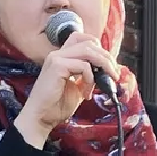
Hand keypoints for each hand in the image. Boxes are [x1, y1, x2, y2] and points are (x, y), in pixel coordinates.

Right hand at [12, 31, 121, 147]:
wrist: (42, 117)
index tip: (108, 64)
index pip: (82, 38)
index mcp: (62, 56)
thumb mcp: (78, 87)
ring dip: (104, 65)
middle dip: (107, 57)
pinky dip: (90, 78)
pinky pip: (83, 65)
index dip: (99, 47)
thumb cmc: (57, 105)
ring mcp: (56, 58)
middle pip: (89, 42)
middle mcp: (58, 54)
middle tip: (115, 74)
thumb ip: (89, 77)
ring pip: (88, 50)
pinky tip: (86, 93)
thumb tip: (106, 72)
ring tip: (109, 80)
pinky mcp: (57, 66)